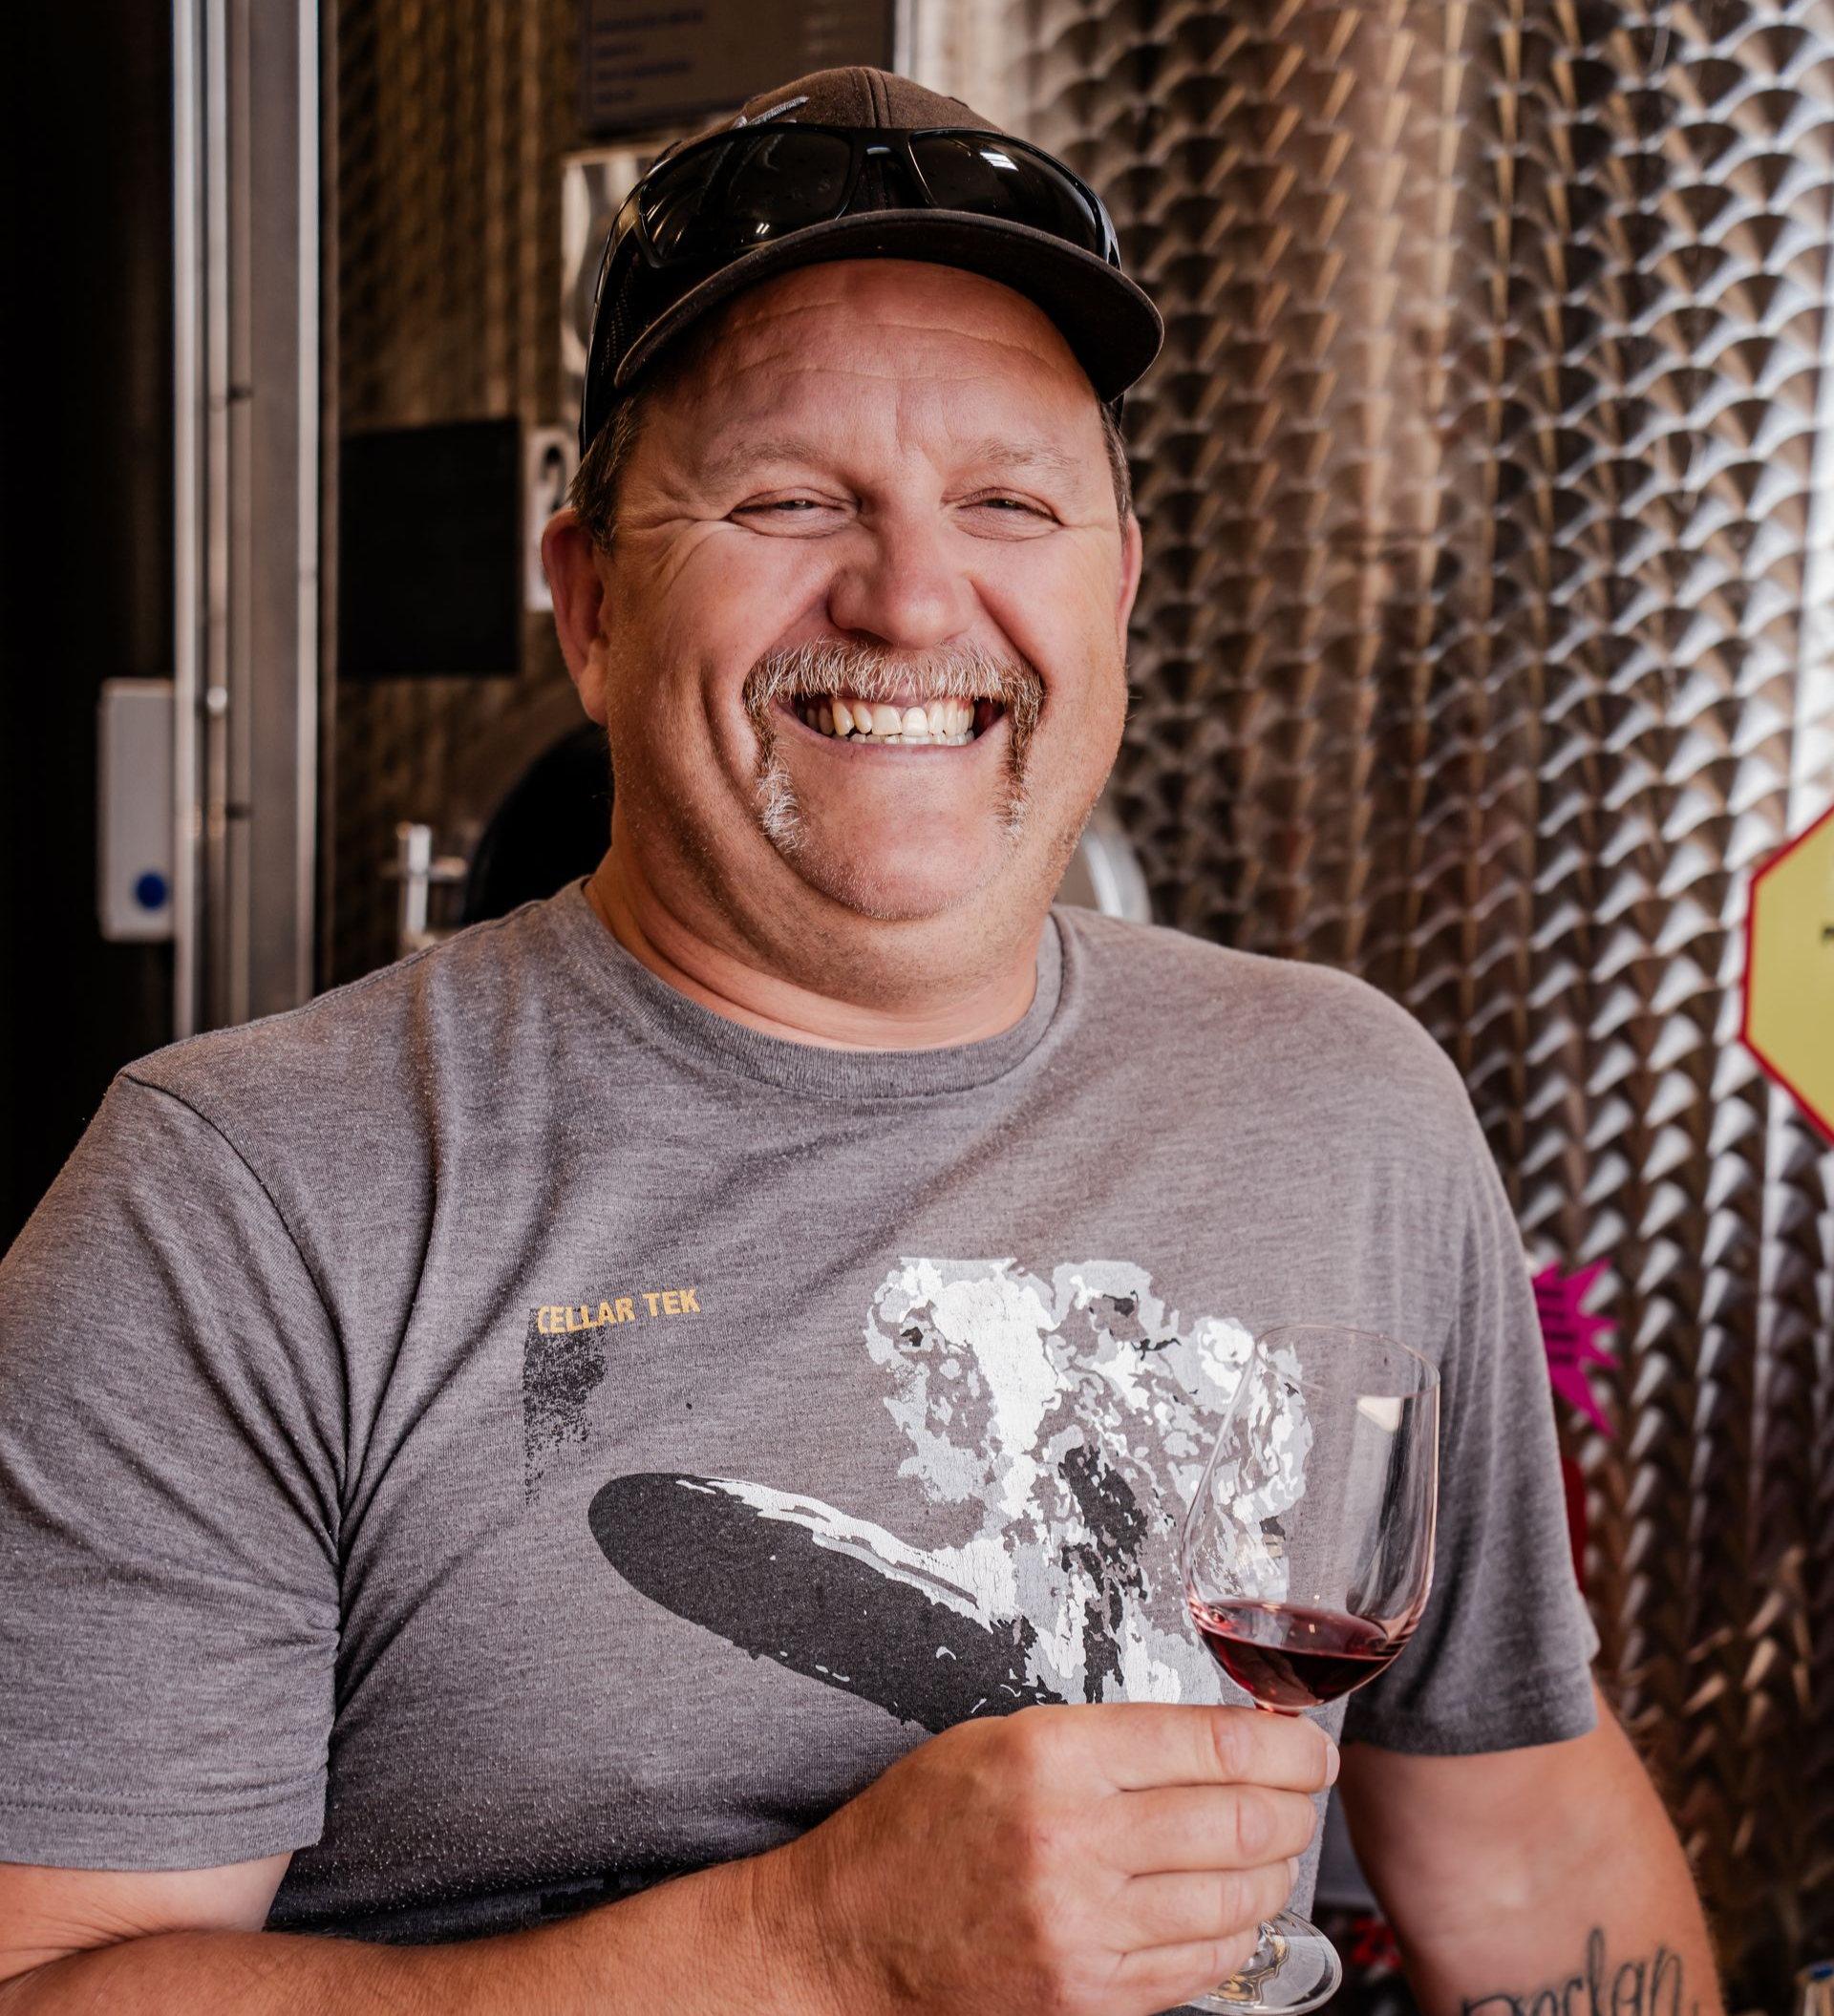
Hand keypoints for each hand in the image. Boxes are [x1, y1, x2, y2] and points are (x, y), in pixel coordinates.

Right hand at [760, 1701, 1335, 2015]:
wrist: (848, 1935)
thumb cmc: (918, 1827)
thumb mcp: (1000, 1741)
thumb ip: (1106, 1741)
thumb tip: (1214, 1741)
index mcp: (1051, 1758)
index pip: (1210, 1742)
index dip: (1283, 1741)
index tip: (1307, 1742)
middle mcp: (1074, 1842)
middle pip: (1239, 1822)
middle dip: (1293, 1804)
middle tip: (1302, 1791)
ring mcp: (1085, 1930)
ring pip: (1235, 1899)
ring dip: (1274, 1871)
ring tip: (1271, 1847)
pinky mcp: (1090, 1996)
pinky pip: (1203, 1966)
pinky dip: (1235, 1933)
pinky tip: (1229, 1908)